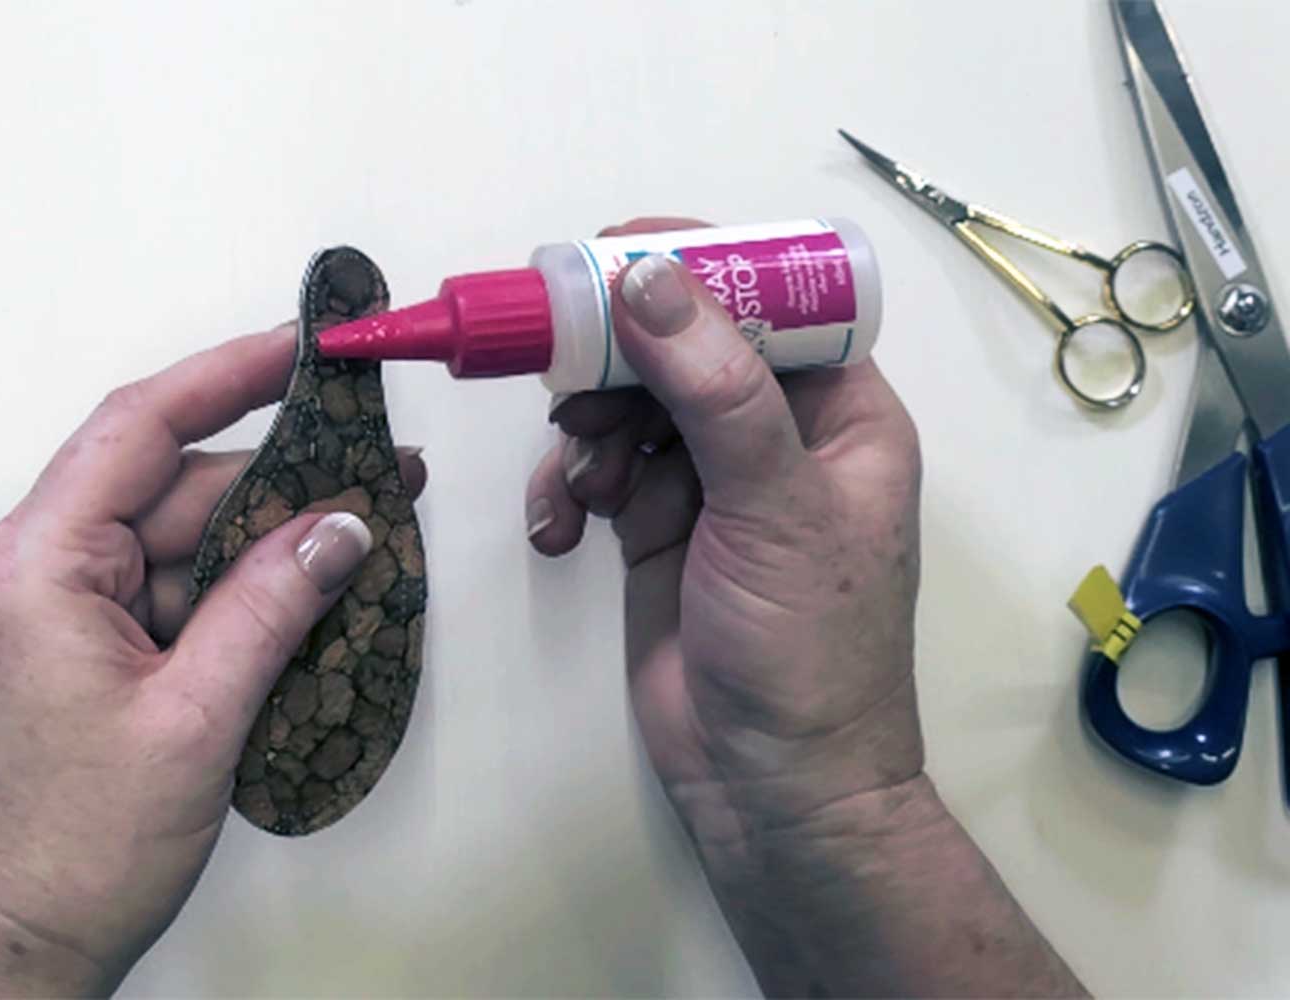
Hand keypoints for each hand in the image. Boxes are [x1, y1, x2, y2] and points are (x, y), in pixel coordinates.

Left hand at [0, 326, 424, 996]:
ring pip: (165, 541)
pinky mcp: (53, 643)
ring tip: (354, 550)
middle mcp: (14, 570)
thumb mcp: (197, 718)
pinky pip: (150, 587)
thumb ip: (274, 603)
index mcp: (27, 568)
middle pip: (165, 489)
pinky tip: (294, 599)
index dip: (227, 376)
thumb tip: (341, 526)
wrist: (7, 951)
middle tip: (375, 478)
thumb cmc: (71, 854)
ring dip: (255, 548)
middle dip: (272, 486)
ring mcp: (31, 607)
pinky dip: (220, 592)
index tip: (302, 349)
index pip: (137, 429)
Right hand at [528, 218, 922, 838]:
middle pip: (682, 346)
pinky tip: (559, 533)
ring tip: (583, 487)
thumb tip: (649, 276)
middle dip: (618, 362)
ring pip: (629, 405)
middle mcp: (775, 434)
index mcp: (840, 412)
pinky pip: (598, 471)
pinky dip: (568, 490)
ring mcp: (711, 482)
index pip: (770, 301)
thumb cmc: (806, 646)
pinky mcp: (655, 526)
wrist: (770, 786)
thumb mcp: (774, 505)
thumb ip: (715, 388)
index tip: (611, 255)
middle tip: (561, 371)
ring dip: (587, 434)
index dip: (695, 268)